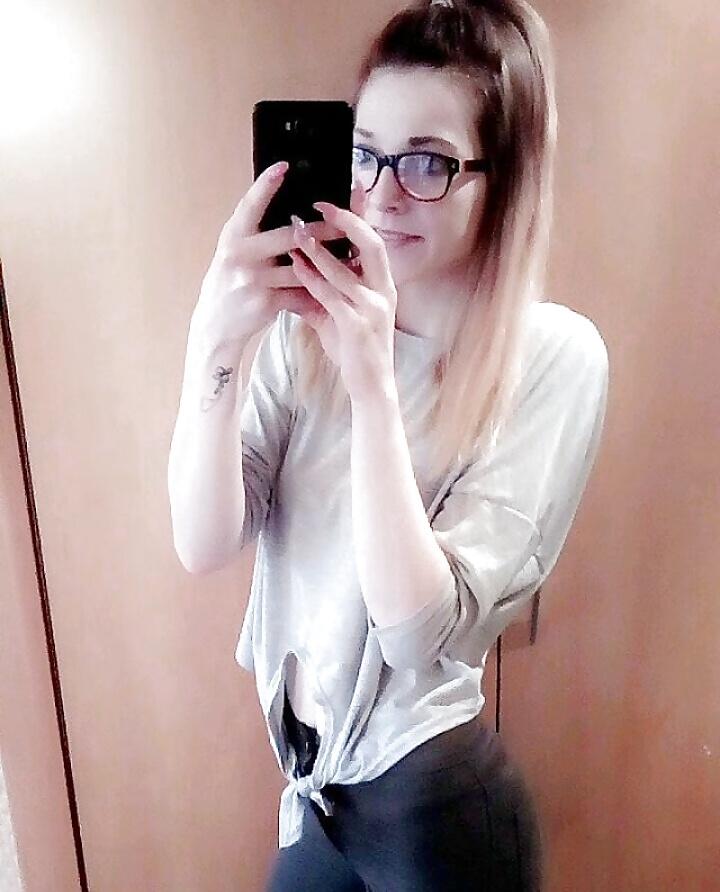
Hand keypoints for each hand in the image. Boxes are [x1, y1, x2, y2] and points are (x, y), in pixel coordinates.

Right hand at [194, 162, 343, 349]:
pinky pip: (301, 293)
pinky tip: (339, 285)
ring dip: (329, 262)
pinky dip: (321, 289)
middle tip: (346, 220)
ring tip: (353, 256)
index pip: (249, 205)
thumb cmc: (231, 282)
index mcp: (232, 235)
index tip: (285, 166)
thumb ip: (255, 231)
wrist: (216, 326)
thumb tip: (290, 208)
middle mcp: (240, 254)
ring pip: (301, 266)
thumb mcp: (235, 252)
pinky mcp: (266, 302)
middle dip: (321, 229)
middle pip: (287, 235)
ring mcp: (253, 279)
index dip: (266, 184)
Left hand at [289, 201, 398, 403]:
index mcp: (383, 285)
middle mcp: (384, 292)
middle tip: (319, 205)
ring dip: (320, 248)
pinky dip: (312, 278)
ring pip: (346, 270)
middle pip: (371, 244)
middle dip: (346, 220)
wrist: (370, 386)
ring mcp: (373, 309)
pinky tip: (295, 266)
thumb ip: (322, 291)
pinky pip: (332, 296)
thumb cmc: (355, 349)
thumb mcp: (338, 314)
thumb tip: (297, 267)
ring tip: (298, 230)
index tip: (344, 192)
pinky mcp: (357, 327)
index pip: (374, 241)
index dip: (361, 215)